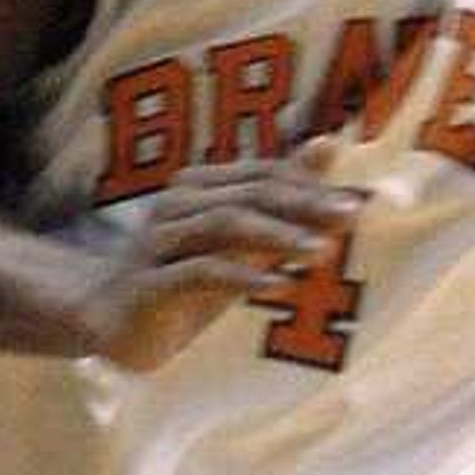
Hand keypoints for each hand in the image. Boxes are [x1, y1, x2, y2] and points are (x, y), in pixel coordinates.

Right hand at [80, 157, 366, 370]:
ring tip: (321, 252)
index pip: (263, 174)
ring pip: (225, 225)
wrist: (113, 329)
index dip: (312, 185)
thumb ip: (280, 198)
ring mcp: (158, 243)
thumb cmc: (183, 283)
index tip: (360, 201)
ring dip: (278, 237)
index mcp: (198, 187)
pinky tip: (276, 286)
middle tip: (350, 217)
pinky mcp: (149, 284)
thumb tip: (330, 146)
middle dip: (303, 205)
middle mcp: (175, 205)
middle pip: (248, 194)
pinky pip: (199, 272)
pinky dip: (242, 277)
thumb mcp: (239, 242)